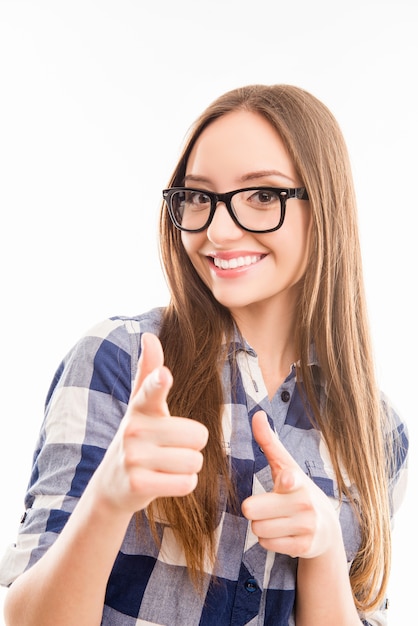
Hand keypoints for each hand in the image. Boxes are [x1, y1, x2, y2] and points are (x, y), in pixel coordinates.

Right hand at [91, 332, 208, 513]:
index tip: (164, 375)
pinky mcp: (139, 485)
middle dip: (192, 445)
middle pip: (198, 435)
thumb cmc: (137, 437)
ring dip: (188, 467)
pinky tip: (164, 481)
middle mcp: (134, 430)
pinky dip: (183, 484)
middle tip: (170, 448)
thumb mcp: (141, 405)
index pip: (150, 389)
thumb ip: (148, 371)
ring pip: (195, 461)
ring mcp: (133, 458)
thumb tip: (149, 335)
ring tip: (165, 465)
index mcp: (140, 407)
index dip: (158, 382)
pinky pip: (187, 483)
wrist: (111, 485)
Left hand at [241, 411, 340, 558]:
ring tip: (275, 519)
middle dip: (254, 510)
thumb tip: (257, 414)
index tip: (287, 481)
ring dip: (260, 526)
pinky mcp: (304, 547)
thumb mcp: (285, 465)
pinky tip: (282, 533)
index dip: (287, 481)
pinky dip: (268, 540)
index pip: (291, 480)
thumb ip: (268, 442)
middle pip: (253, 511)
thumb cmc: (296, 490)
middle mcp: (304, 503)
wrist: (327, 527)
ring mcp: (306, 526)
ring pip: (258, 529)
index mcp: (297, 480)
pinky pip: (266, 545)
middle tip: (266, 506)